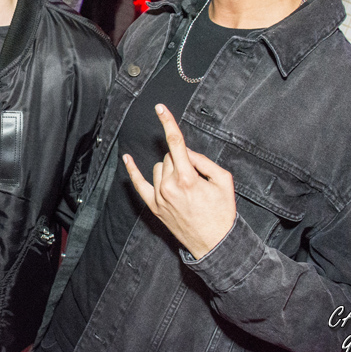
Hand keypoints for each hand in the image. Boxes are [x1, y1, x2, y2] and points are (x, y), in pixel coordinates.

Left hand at [124, 104, 236, 258]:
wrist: (214, 243)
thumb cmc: (221, 213)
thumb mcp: (223, 181)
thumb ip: (204, 162)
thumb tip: (187, 153)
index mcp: (187, 178)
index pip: (176, 143)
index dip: (168, 123)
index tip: (160, 108)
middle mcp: (169, 186)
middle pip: (169, 157)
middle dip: (181, 160)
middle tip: (195, 178)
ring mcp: (159, 197)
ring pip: (158, 168)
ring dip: (169, 170)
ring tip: (185, 188)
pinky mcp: (153, 206)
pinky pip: (138, 184)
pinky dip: (132, 170)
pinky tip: (127, 158)